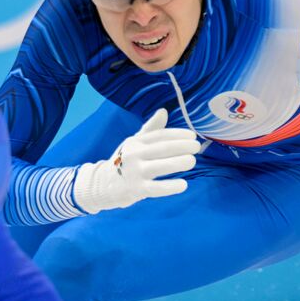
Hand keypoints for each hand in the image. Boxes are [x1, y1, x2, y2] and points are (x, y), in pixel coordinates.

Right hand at [72, 108, 200, 213]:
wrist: (103, 184)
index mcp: (135, 142)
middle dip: (183, 147)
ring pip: (161, 166)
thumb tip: (164, 111)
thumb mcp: (134, 143)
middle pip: (163, 148)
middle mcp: (134, 155)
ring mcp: (135, 172)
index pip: (160, 135)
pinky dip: (171, 187)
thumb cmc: (124, 161)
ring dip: (180, 162)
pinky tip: (183, 184)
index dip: (178, 134)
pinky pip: (156, 188)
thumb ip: (150, 129)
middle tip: (196, 148)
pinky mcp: (136, 189)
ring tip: (191, 161)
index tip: (192, 136)